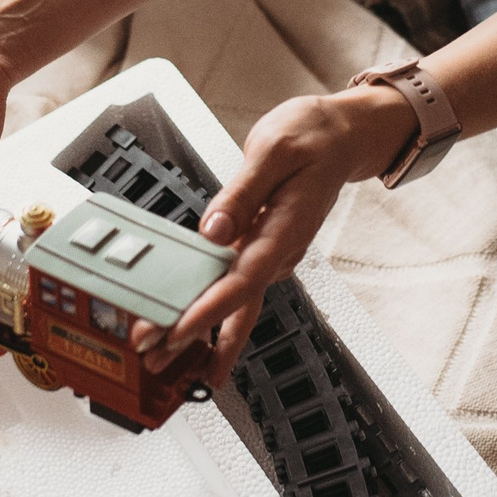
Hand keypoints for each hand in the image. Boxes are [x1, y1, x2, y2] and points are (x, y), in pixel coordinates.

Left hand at [139, 86, 417, 384]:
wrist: (341, 137)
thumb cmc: (313, 137)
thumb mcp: (273, 150)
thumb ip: (241, 192)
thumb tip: (213, 228)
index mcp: (285, 230)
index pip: (242, 281)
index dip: (207, 312)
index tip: (176, 333)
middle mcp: (279, 250)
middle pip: (237, 307)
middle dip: (197, 340)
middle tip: (155, 358)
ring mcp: (271, 252)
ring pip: (234, 301)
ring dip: (200, 329)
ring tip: (162, 354)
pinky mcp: (261, 247)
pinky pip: (234, 284)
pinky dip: (209, 306)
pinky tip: (187, 322)